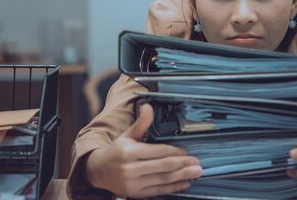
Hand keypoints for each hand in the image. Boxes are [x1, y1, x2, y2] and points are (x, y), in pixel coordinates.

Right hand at [84, 104, 202, 197]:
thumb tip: (148, 106)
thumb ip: (141, 123)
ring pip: (163, 180)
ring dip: (181, 177)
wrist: (98, 171)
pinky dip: (173, 188)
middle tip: (198, 164)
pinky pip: (158, 191)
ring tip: (196, 174)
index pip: (157, 151)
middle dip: (183, 165)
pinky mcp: (135, 194)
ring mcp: (133, 183)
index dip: (174, 152)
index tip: (186, 152)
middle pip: (163, 166)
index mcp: (129, 152)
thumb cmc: (116, 151)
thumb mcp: (127, 135)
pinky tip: (184, 183)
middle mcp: (131, 168)